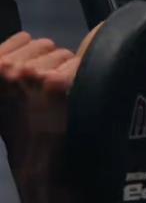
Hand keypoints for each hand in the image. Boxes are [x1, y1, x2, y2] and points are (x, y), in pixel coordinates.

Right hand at [0, 31, 79, 181]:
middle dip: (50, 62)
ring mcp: (33, 73)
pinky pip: (80, 63)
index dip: (33, 56)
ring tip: (56, 98)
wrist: (37, 164)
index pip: (23, 38)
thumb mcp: (2, 95)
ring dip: (65, 70)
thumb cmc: (20, 130)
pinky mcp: (57, 82)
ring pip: (65, 54)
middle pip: (46, 44)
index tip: (31, 79)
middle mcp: (8, 68)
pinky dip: (80, 77)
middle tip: (44, 92)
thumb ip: (8, 68)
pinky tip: (70, 97)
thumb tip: (26, 42)